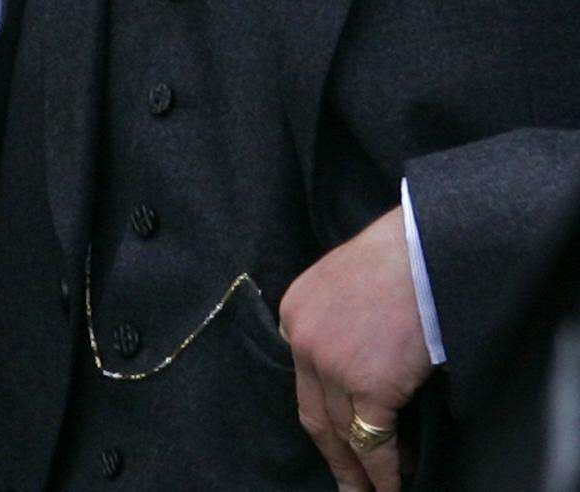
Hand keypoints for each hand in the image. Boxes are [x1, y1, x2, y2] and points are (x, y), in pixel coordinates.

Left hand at [278, 208, 432, 491]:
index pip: (303, 380)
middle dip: (333, 456)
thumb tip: (354, 364)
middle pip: (314, 415)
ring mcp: (331, 365)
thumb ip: (334, 322)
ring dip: (360, 472)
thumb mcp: (341, 283)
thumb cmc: (396, 259)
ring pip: (343, 435)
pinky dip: (387, 472)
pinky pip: (375, 443)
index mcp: (293, 314)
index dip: (325, 416)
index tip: (339, 442)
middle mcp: (302, 341)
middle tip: (348, 485)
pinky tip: (396, 486)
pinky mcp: (369, 385)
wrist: (424, 248)